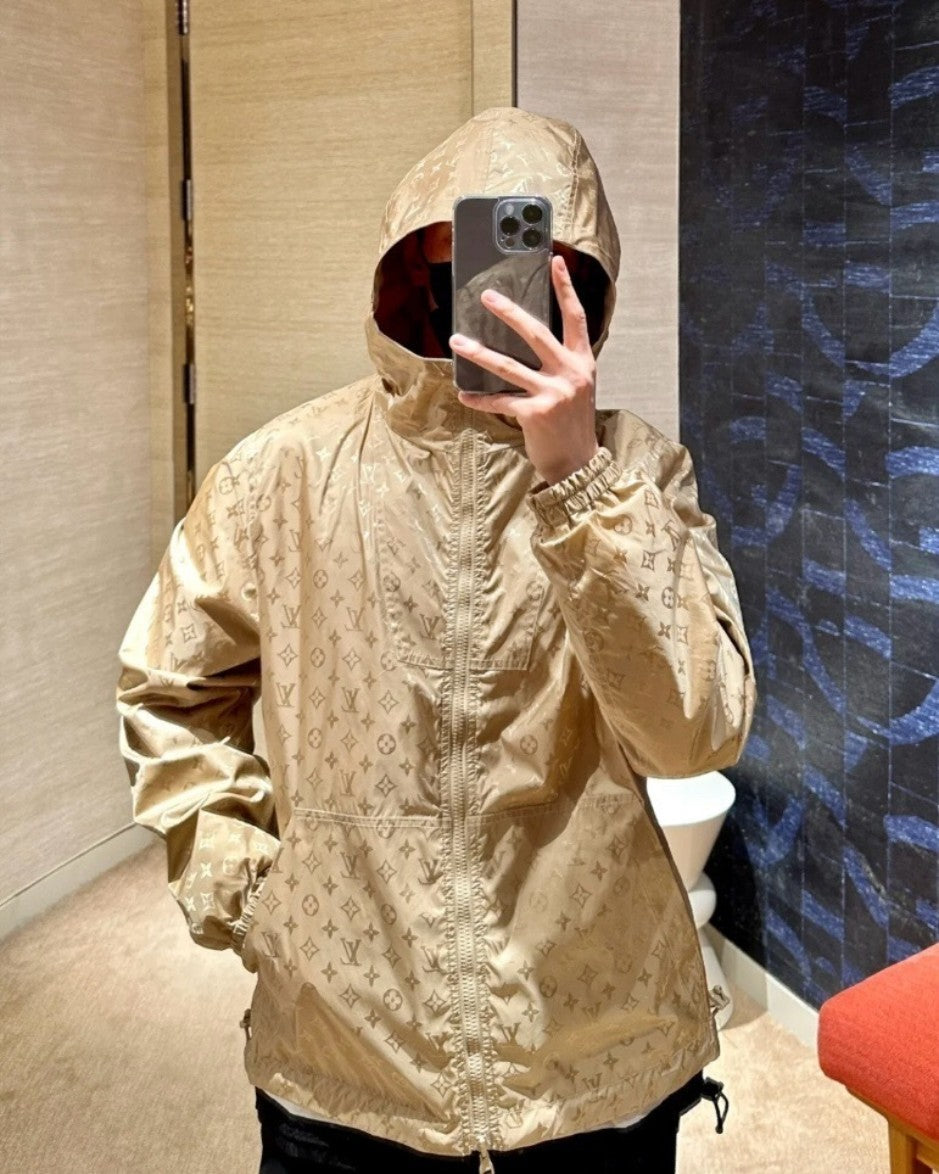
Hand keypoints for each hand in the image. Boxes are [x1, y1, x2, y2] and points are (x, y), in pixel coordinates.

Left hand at [449, 254, 598, 485]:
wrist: (578, 463)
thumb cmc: (573, 424)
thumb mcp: (576, 387)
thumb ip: (561, 363)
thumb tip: (530, 341)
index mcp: (583, 362)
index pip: (575, 317)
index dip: (566, 288)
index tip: (555, 261)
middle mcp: (570, 373)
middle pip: (536, 333)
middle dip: (508, 312)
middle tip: (487, 296)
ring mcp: (553, 393)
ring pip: (508, 366)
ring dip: (479, 353)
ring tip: (457, 341)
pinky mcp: (535, 414)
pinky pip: (500, 400)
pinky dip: (480, 399)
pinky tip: (465, 394)